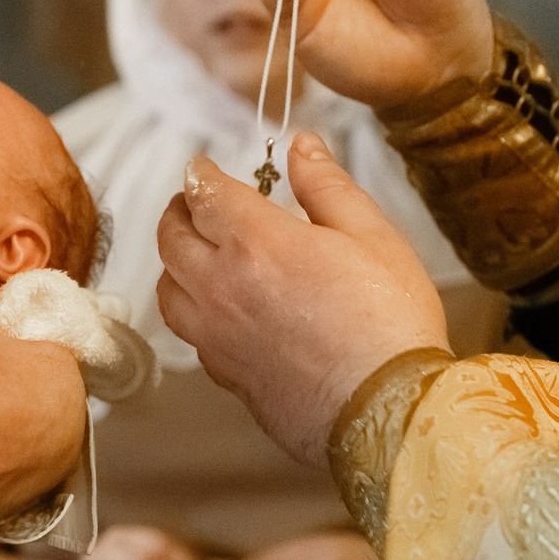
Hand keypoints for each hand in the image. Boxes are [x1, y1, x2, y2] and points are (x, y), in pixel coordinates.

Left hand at [157, 139, 447, 469]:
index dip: (200, 173)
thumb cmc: (390, 322)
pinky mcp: (224, 374)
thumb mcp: (372, 235)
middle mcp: (221, 286)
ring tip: (196, 252)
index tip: (202, 166)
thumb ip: (327, 185)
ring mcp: (216, 335)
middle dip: (179, 210)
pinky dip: (193, 309)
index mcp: (255, 241)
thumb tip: (301, 146)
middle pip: (172, 237)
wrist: (387, 413)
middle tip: (194, 202)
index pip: (205, 193)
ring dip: (175, 261)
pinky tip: (218, 308)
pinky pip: (190, 332)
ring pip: (168, 288)